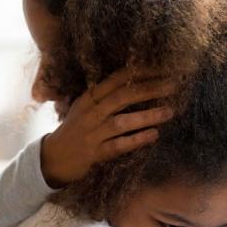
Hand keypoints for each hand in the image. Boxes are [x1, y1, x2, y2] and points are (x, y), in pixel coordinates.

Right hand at [40, 67, 176, 187]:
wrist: (53, 158)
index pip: (117, 79)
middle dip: (150, 89)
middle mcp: (90, 113)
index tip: (163, 68)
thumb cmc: (75, 131)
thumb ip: (105, 97)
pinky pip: (118, 145)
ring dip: (147, 116)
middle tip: (173, 86)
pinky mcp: (95, 154)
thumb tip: (137, 83)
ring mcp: (92, 134)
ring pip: (122, 121)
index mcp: (89, 98)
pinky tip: (154, 135)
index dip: (141, 72)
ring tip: (170, 111)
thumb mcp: (85, 108)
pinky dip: (137, 139)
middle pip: (123, 96)